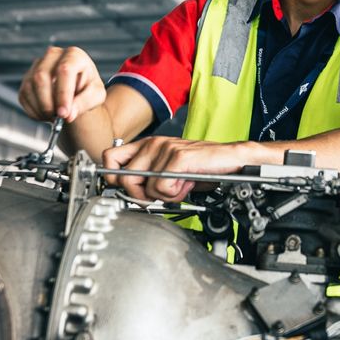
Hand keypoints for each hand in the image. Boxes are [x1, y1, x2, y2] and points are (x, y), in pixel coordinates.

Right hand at [18, 46, 105, 122]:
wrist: (78, 90)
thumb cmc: (88, 89)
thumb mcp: (95, 95)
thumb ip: (85, 103)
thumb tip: (69, 114)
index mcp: (74, 55)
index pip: (64, 71)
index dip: (63, 94)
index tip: (64, 114)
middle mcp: (53, 55)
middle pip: (41, 77)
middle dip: (48, 103)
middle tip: (58, 118)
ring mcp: (37, 65)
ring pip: (30, 86)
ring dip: (40, 108)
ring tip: (54, 118)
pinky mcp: (27, 78)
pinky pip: (24, 95)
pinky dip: (34, 110)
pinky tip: (46, 115)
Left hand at [103, 137, 258, 201]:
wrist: (230, 161)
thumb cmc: (201, 168)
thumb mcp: (169, 173)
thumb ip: (148, 178)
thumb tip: (130, 193)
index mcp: (147, 146)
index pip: (110, 158)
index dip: (114, 179)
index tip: (129, 190)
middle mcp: (153, 144)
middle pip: (124, 178)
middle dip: (141, 195)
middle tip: (160, 194)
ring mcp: (164, 148)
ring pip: (144, 187)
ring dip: (162, 195)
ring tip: (178, 187)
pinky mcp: (177, 157)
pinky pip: (161, 188)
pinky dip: (174, 194)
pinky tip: (186, 185)